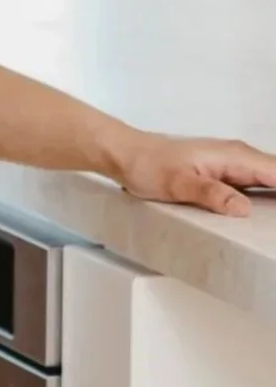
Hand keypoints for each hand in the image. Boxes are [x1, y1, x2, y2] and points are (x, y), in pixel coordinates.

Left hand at [107, 130, 275, 215]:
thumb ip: (211, 193)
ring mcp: (231, 166)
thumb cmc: (147, 164)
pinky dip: (261, 201)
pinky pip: (252, 187)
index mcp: (234, 155)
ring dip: (273, 202)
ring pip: (267, 182)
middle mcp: (237, 157)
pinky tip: (259, 220)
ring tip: (269, 230)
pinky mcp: (221, 176)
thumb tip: (243, 207)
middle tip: (273, 233)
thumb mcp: (178, 183)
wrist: (125, 154)